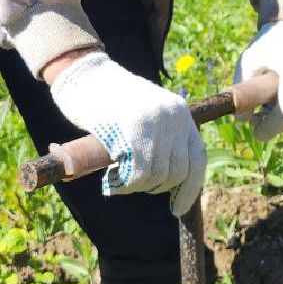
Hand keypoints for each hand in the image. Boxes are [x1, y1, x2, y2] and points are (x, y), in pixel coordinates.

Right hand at [49, 51, 205, 214]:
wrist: (84, 75)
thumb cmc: (109, 99)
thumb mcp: (145, 114)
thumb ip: (160, 138)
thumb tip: (167, 181)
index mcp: (180, 112)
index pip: (197, 158)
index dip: (190, 189)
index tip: (177, 208)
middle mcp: (174, 116)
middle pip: (177, 172)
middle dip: (155, 187)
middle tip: (131, 182)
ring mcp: (155, 122)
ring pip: (157, 176)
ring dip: (136, 186)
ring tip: (117, 177)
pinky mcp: (134, 129)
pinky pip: (138, 174)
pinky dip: (124, 184)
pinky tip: (110, 179)